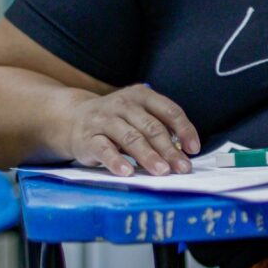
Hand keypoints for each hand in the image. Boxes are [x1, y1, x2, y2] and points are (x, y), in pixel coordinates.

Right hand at [65, 84, 199, 175]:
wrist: (73, 118)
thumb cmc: (116, 121)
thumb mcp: (139, 116)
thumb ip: (160, 128)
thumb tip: (184, 152)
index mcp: (141, 96)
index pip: (169, 110)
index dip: (184, 129)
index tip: (193, 149)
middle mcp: (123, 104)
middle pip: (151, 127)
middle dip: (169, 149)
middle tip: (182, 167)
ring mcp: (104, 120)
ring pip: (130, 138)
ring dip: (148, 156)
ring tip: (162, 171)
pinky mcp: (88, 138)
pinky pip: (104, 149)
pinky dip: (116, 161)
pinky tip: (127, 172)